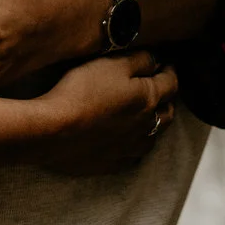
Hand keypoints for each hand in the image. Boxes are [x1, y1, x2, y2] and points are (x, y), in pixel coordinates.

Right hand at [30, 53, 177, 176]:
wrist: (54, 131)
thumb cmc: (82, 92)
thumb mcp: (111, 63)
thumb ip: (139, 60)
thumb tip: (156, 61)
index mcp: (148, 99)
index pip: (171, 83)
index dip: (170, 71)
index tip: (166, 65)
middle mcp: (145, 126)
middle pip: (167, 113)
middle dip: (167, 99)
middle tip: (161, 90)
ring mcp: (130, 148)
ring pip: (153, 136)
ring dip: (154, 124)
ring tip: (147, 116)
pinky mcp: (113, 163)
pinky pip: (134, 156)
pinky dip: (135, 145)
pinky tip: (128, 141)